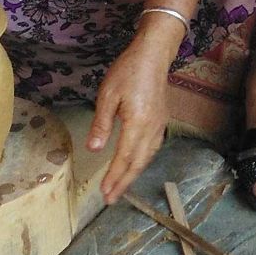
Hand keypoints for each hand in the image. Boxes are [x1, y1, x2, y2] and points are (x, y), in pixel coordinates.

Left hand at [88, 25, 175, 203]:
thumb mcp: (107, 95)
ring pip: (147, 158)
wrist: (153, 55)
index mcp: (137, 122)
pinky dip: (143, 162)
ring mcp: (159, 125)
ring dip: (134, 174)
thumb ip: (101, 124)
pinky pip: (153, 148)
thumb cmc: (128, 71)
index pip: (124, 157)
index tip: (104, 192)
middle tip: (111, 199)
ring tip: (121, 187)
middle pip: (138, 163)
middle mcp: (152, 128)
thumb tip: (93, 149)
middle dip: (124, 182)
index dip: (114, 176)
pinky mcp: (161, 121)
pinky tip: (136, 165)